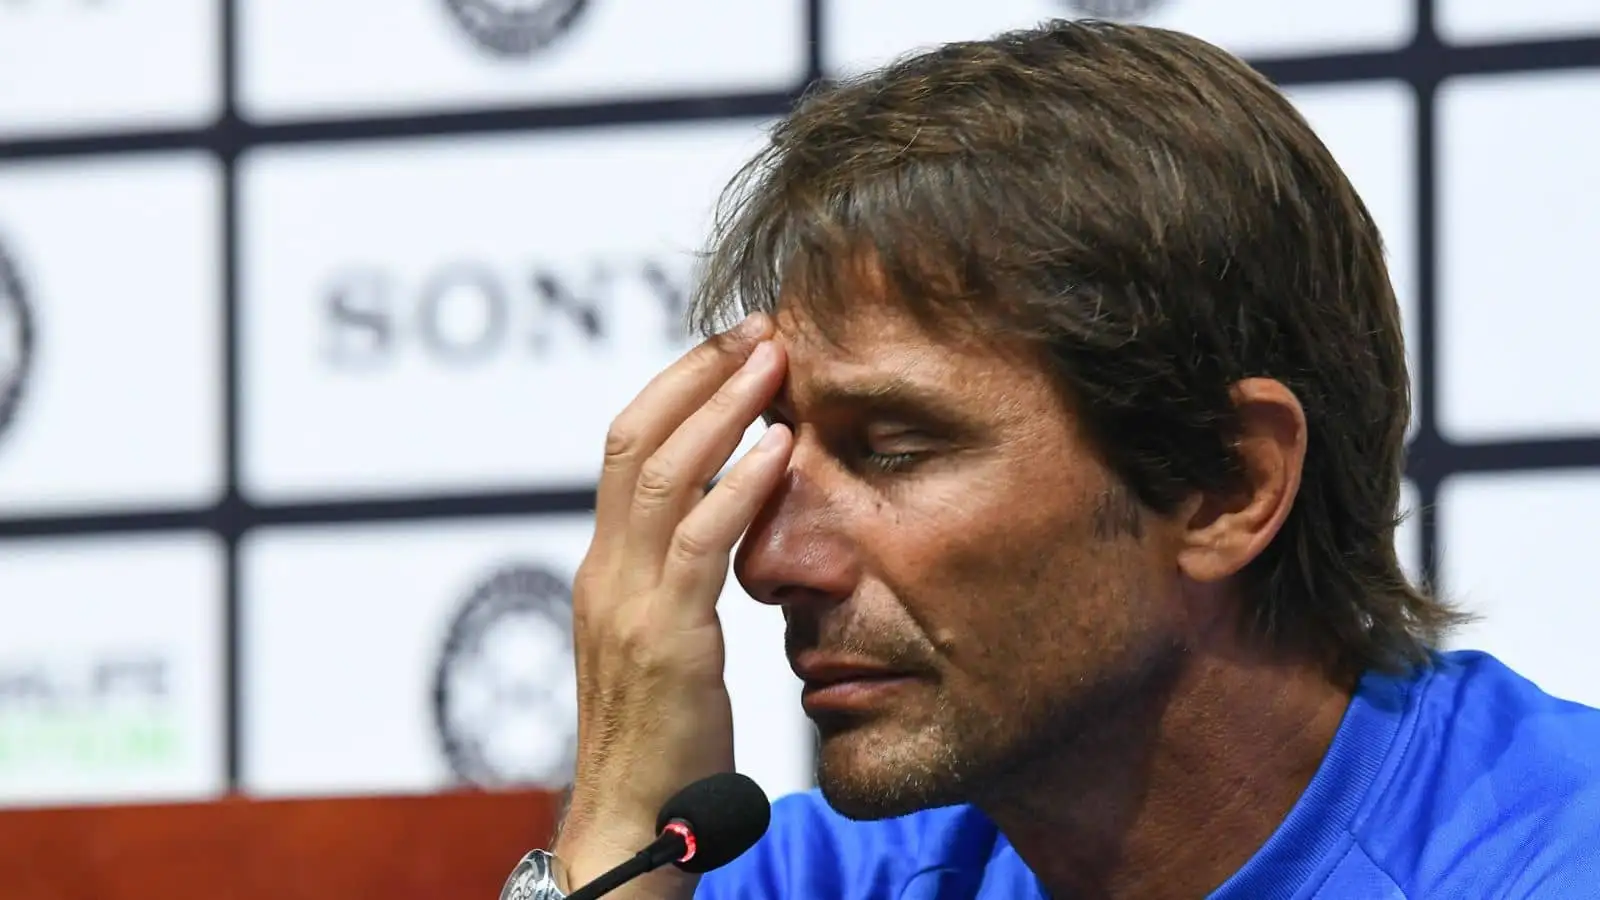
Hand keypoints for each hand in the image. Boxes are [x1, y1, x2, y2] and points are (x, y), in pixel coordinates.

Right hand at [554, 313, 791, 897]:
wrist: (632, 824)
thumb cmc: (662, 740)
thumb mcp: (662, 641)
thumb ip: (678, 579)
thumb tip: (729, 522)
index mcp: (604, 567)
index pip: (627, 447)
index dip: (678, 385)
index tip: (734, 347)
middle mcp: (606, 571)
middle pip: (635, 437)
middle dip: (698, 372)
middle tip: (761, 327)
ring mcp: (628, 602)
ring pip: (665, 474)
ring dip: (724, 407)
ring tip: (778, 360)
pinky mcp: (668, 641)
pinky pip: (703, 543)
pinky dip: (744, 486)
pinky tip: (786, 448)